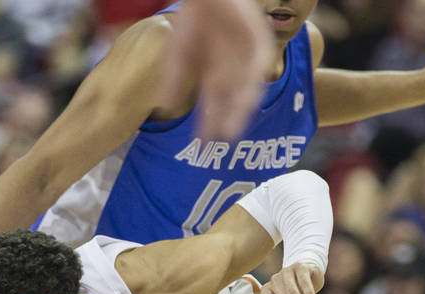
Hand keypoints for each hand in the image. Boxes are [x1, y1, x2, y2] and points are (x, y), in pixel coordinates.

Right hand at [159, 0, 271, 140]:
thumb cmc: (193, 21)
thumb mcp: (179, 55)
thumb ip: (174, 80)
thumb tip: (163, 107)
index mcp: (216, 77)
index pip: (213, 106)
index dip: (208, 123)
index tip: (202, 142)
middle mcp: (234, 73)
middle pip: (232, 103)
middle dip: (227, 121)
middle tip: (221, 140)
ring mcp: (248, 60)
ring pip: (247, 90)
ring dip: (240, 109)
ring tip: (233, 127)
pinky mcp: (261, 45)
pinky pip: (260, 66)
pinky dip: (254, 80)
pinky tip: (247, 97)